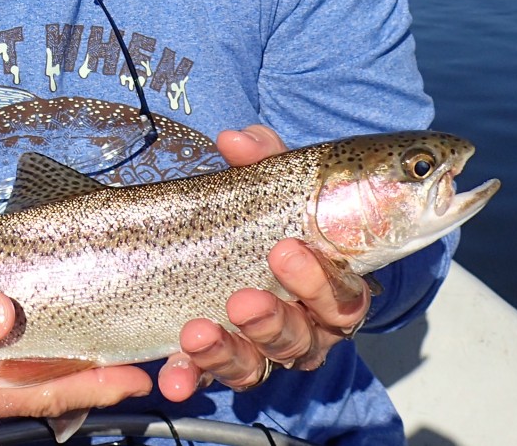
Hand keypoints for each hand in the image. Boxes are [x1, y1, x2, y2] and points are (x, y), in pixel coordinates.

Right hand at [0, 271, 148, 445]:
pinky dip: (15, 397)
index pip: (35, 388)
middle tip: (136, 365)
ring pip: (14, 416)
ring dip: (52, 391)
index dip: (92, 381)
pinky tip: (23, 369)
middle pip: (36, 407)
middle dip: (88, 388)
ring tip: (92, 361)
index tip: (138, 372)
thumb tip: (3, 312)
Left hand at [156, 125, 371, 401]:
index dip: (320, 280)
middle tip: (245, 299)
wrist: (236, 237)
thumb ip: (261, 158)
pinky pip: (211, 375)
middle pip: (304, 338)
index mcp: (331, 286)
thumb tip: (236, 139)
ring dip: (228, 351)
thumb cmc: (273, 215)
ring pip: (258, 364)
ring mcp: (263, 348)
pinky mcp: (222, 359)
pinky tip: (172, 378)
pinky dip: (191, 376)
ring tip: (197, 332)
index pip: (344, 297)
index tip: (287, 249)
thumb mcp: (271, 182)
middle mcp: (306, 326)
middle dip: (274, 320)